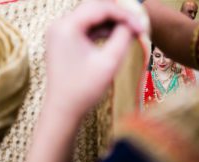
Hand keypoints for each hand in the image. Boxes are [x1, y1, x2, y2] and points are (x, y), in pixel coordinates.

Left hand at [46, 0, 144, 117]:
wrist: (63, 109)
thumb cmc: (84, 89)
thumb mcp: (109, 61)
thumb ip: (124, 36)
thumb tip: (133, 23)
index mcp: (66, 26)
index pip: (101, 7)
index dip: (125, 14)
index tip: (142, 27)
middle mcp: (59, 25)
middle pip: (94, 8)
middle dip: (118, 16)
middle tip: (137, 26)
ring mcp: (59, 33)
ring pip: (90, 18)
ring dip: (110, 23)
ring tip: (129, 34)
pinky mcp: (62, 41)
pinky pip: (84, 29)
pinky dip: (100, 31)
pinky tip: (115, 38)